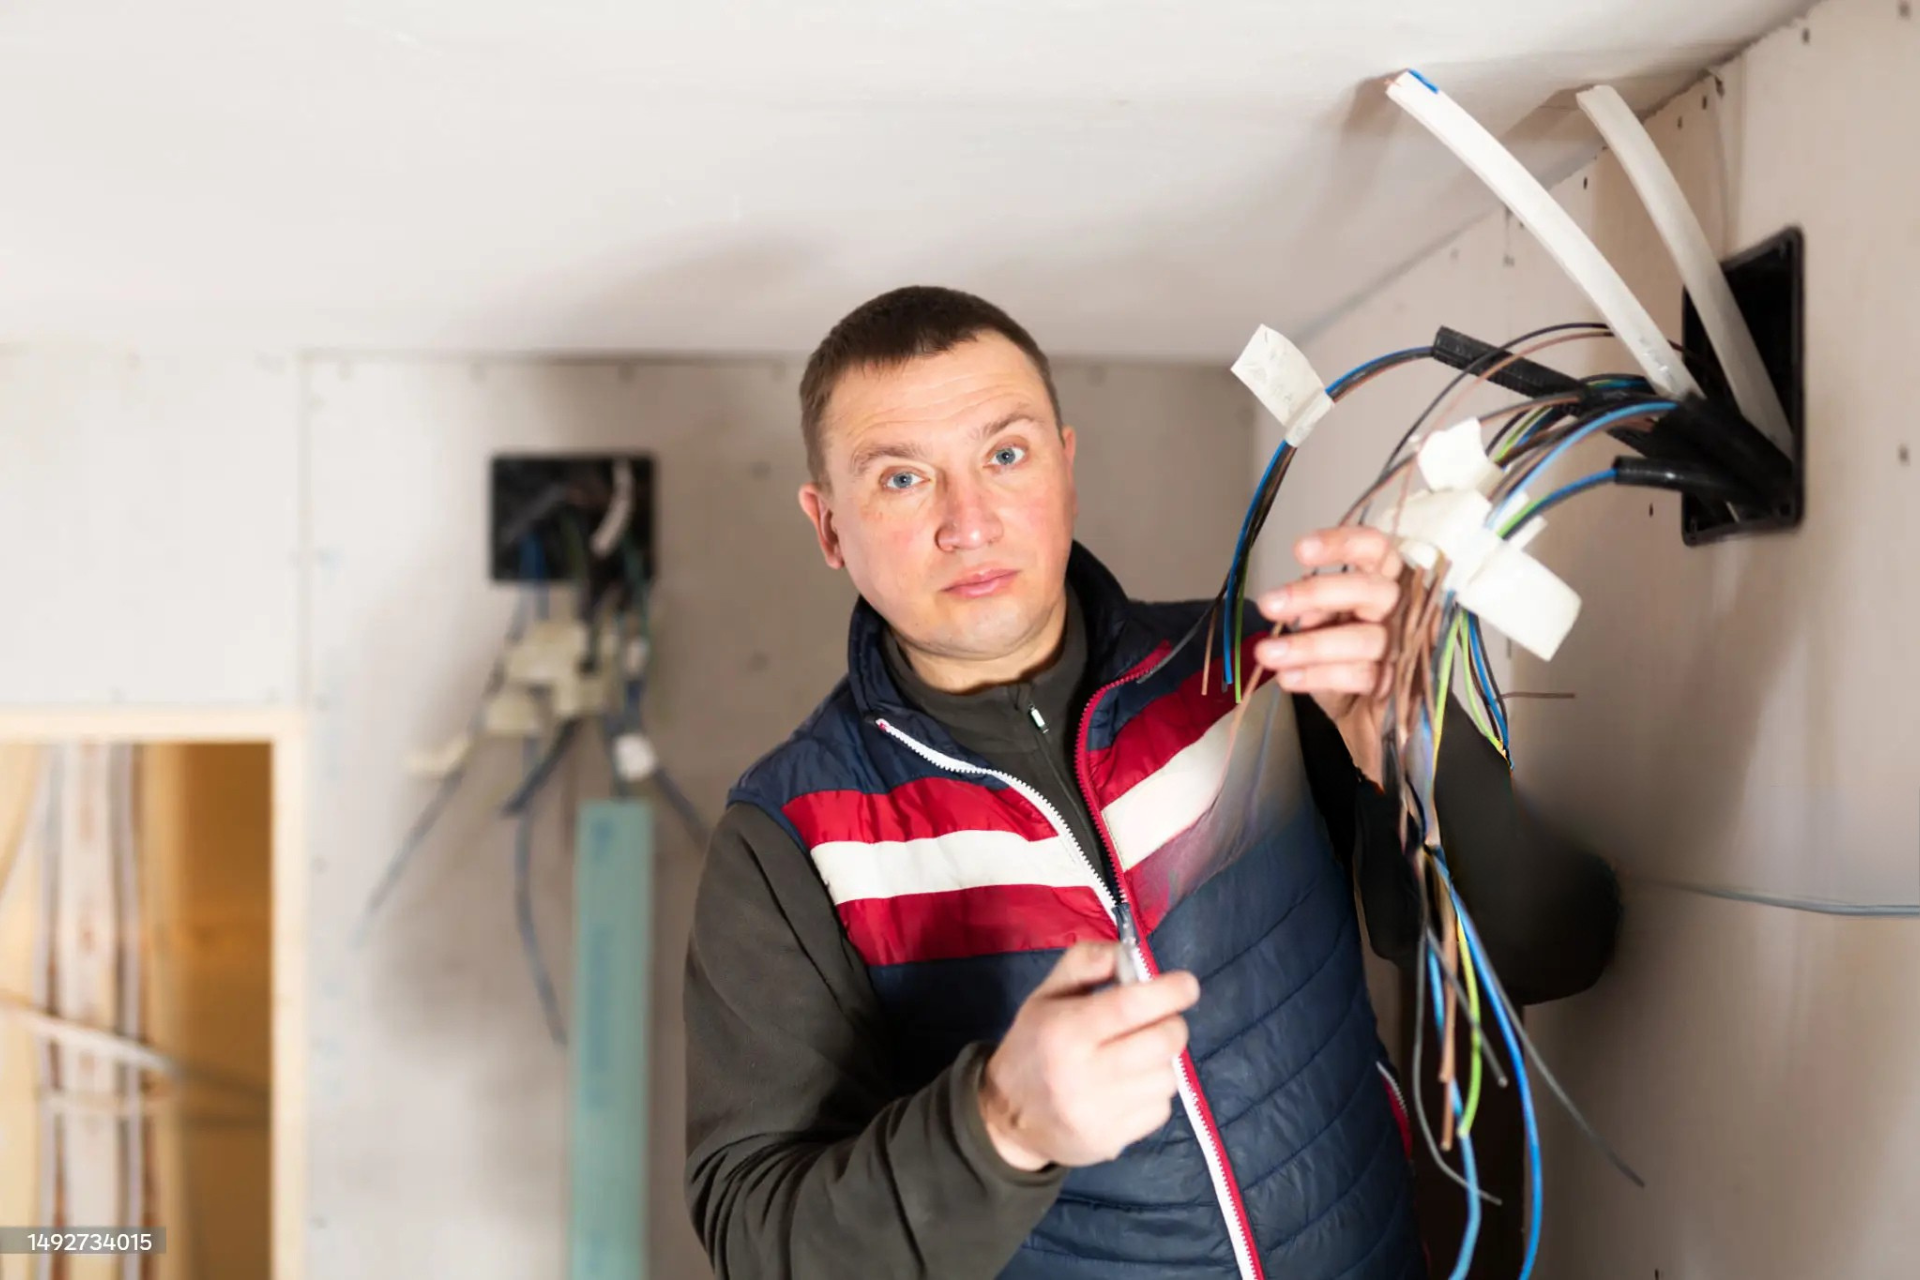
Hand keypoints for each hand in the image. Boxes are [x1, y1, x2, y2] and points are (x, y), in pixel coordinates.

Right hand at [979, 942, 1197, 1170]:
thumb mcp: (1046, 996)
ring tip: (1137, 1057)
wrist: (1007, 1119)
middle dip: (1173, 1024)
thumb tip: (1127, 953)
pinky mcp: (1112, 1141)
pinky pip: (1160, 1109)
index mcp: (1066, 1030)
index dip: (1168, 992)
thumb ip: (1084, 964)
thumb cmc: (1034, 1046)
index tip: (1187, 985)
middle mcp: (1084, 1073)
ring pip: (1167, 1077)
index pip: (1130, 1006)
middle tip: (1161, 1021)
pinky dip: (1154, 1094)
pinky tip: (1129, 1088)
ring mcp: (1100, 1113)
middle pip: (1161, 1042)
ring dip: (1162, 1061)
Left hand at [1252, 526, 1402, 786]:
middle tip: (1267, 604)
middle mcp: (1398, 605)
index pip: (1373, 548)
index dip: (1341, 544)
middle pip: (1367, 589)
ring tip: (1266, 652)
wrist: (1360, 701)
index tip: (1299, 550)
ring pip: (1360, 639)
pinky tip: (1287, 677)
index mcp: (1383, 576)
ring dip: (1307, 645)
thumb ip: (1315, 603)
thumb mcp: (1326, 614)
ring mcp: (1399, 645)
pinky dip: (1317, 676)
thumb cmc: (1340, 639)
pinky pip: (1356, 676)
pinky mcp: (1392, 682)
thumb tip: (1292, 605)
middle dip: (1315, 593)